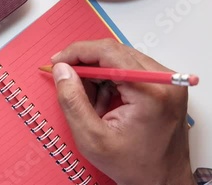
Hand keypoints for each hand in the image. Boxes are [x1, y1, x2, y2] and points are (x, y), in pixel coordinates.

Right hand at [50, 39, 193, 184]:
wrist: (162, 182)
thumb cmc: (135, 166)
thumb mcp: (92, 138)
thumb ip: (73, 101)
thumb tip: (62, 70)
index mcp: (150, 92)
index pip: (109, 52)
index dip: (78, 52)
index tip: (57, 61)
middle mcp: (163, 81)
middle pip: (114, 52)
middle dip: (86, 65)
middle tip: (66, 80)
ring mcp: (165, 82)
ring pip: (119, 59)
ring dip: (97, 75)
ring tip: (91, 104)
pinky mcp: (162, 85)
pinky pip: (128, 69)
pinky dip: (109, 81)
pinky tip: (104, 103)